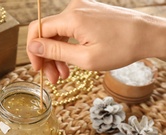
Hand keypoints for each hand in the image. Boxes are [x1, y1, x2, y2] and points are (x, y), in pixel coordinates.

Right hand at [27, 0, 165, 82]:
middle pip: (47, 33)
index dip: (33, 51)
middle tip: (53, 79)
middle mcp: (74, 8)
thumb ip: (55, 52)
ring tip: (64, 75)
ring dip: (58, 55)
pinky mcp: (88, 13)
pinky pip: (69, 30)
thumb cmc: (121, 48)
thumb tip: (33, 47)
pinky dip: (68, 46)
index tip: (38, 69)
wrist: (148, 35)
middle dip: (47, 57)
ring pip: (58, 33)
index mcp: (71, 18)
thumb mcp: (85, 58)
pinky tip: (71, 62)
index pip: (37, 30)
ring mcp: (82, 9)